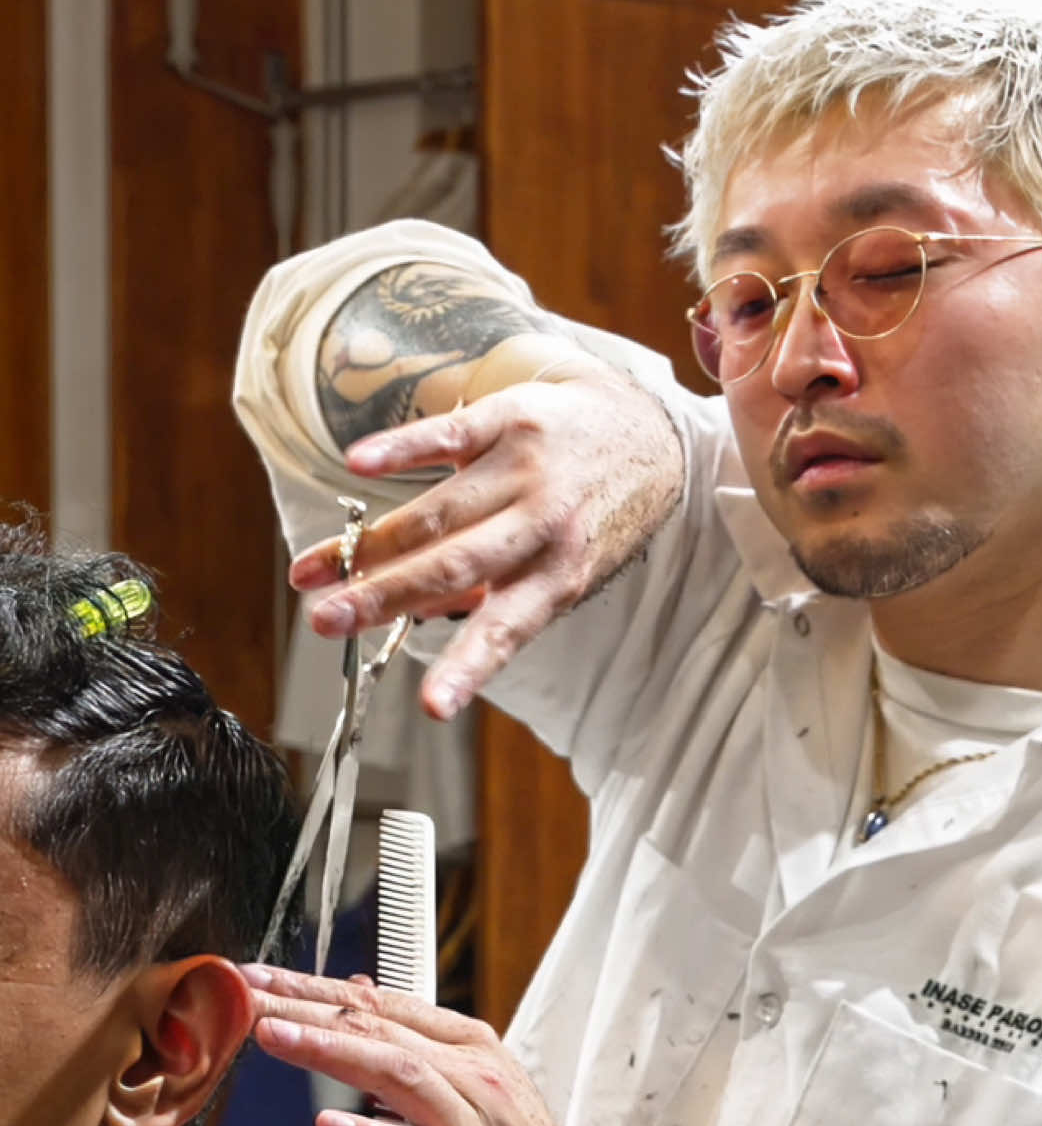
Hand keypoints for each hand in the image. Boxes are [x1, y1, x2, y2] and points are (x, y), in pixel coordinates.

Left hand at [242, 964, 703, 1125]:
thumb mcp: (470, 1088)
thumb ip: (413, 1046)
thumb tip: (362, 999)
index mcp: (468, 1048)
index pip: (379, 1004)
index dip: (315, 988)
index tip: (260, 978)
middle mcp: (471, 1075)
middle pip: (378, 1028)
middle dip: (305, 1006)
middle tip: (246, 992)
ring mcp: (472, 1124)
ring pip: (396, 1072)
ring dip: (330, 1050)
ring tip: (273, 1037)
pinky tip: (331, 1124)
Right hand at [292, 360, 683, 720]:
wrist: (644, 430)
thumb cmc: (592, 514)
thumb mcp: (560, 569)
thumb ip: (493, 594)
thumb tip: (420, 618)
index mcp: (559, 577)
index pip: (507, 631)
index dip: (468, 669)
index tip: (433, 707)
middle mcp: (544, 526)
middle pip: (453, 566)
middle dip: (384, 598)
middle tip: (326, 623)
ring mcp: (526, 470)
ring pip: (438, 512)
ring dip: (368, 544)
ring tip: (312, 572)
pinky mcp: (509, 419)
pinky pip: (449, 434)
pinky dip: (401, 449)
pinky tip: (358, 465)